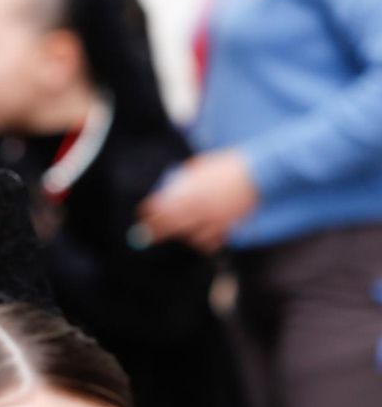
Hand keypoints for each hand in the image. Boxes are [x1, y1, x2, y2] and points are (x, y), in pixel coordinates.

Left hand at [137, 150, 258, 253]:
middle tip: (144, 235)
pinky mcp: (227, 227)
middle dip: (154, 231)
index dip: (150, 210)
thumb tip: (175, 183)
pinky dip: (202, 242)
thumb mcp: (204, 164)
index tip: (143, 213)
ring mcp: (212, 219)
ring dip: (181, 236)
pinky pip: (210, 241)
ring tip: (177, 233)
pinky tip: (198, 240)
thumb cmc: (232, 165)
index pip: (162, 205)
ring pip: (189, 236)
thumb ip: (188, 176)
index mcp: (191, 191)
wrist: (262, 173)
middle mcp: (198, 208)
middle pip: (169, 225)